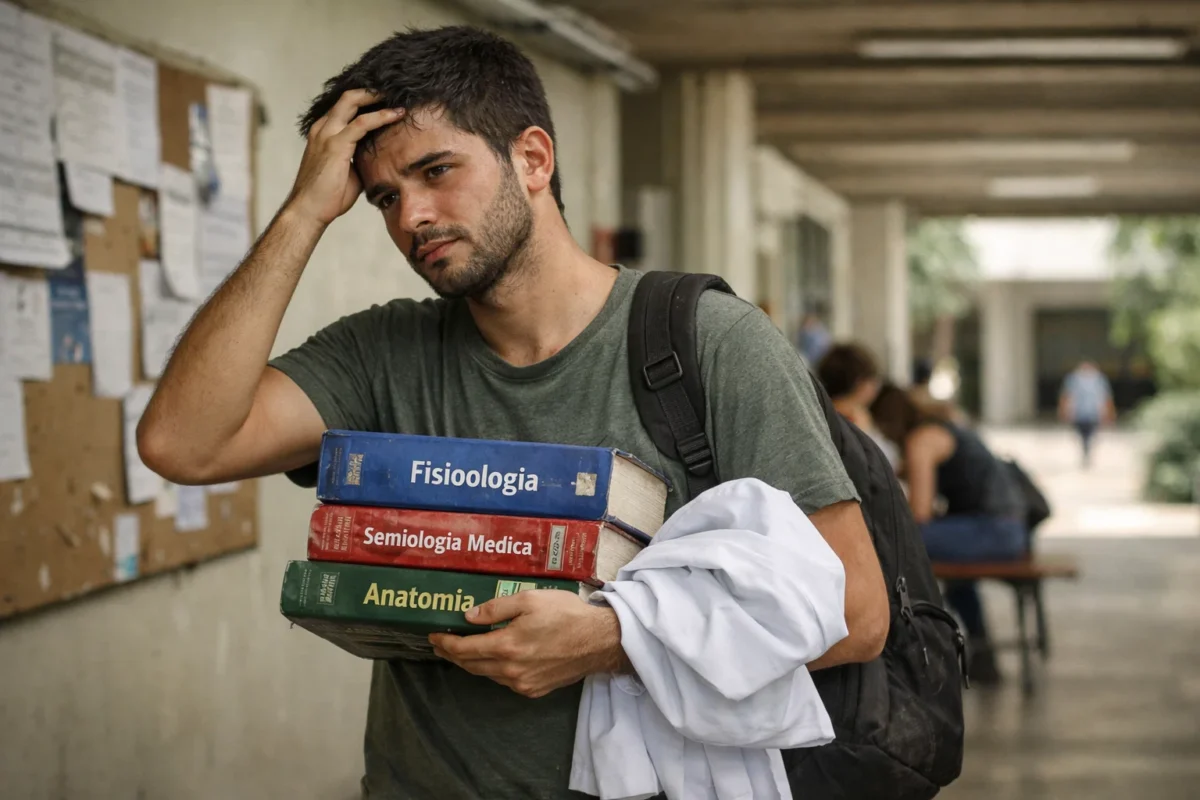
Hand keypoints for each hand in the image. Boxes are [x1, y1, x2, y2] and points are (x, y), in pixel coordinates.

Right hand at [285, 89, 402, 226]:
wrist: (309, 210)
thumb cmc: (327, 196)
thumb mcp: (348, 172)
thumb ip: (360, 159)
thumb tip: (379, 157)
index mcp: (324, 132)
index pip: (345, 107)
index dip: (365, 100)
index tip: (386, 99)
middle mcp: (323, 128)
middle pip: (348, 97)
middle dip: (372, 91)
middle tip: (394, 91)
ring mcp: (327, 134)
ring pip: (353, 101)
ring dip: (377, 97)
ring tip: (399, 97)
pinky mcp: (336, 144)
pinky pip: (362, 123)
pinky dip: (381, 116)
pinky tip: (396, 114)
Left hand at [429, 589, 625, 698]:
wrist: (598, 641)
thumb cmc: (566, 614)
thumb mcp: (529, 600)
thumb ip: (496, 608)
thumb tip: (469, 617)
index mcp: (507, 645)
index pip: (464, 649)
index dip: (445, 643)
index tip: (433, 636)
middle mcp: (510, 669)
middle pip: (471, 665)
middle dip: (453, 655)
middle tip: (442, 644)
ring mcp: (522, 683)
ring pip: (487, 674)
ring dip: (472, 663)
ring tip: (464, 650)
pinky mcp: (534, 690)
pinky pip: (505, 681)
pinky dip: (493, 670)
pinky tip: (493, 659)